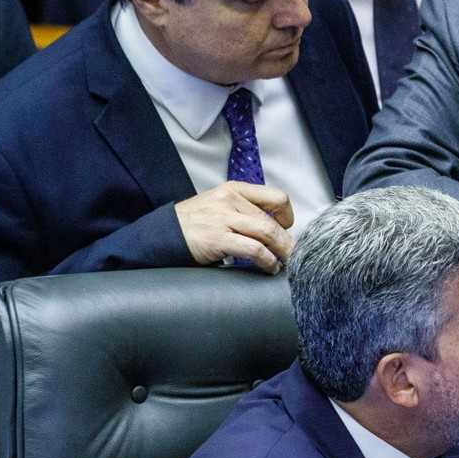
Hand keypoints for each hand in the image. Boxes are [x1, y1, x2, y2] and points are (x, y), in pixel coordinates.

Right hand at [175, 181, 294, 268]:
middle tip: (295, 255)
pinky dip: (267, 260)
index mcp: (234, 190)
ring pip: (266, 233)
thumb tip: (272, 228)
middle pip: (272, 220)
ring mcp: (224, 219)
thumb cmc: (194, 223)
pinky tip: (269, 267)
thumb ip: (243, 210)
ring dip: (282, 252)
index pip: (276, 197)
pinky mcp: (218, 238)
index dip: (287, 215)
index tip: (287, 228)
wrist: (164, 233)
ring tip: (285, 263)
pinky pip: (253, 249)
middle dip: (288, 242)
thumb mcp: (219, 205)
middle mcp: (231, 201)